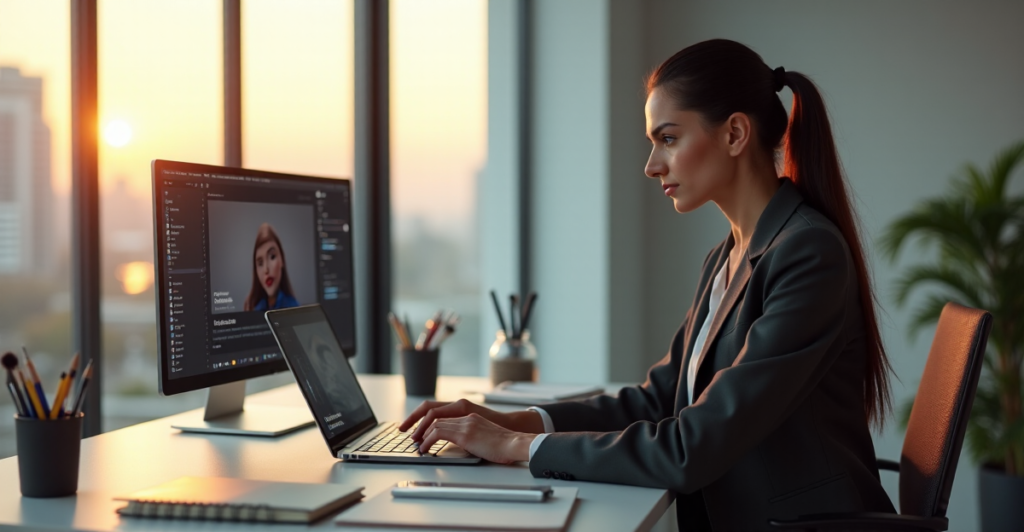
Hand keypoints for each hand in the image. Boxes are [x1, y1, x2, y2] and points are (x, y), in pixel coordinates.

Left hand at [417, 413, 534, 464]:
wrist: (515, 444)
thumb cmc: (503, 445)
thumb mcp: (484, 436)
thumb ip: (470, 435)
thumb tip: (459, 444)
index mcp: (470, 415)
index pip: (442, 412)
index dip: (428, 419)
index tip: (419, 428)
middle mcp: (466, 415)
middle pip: (434, 413)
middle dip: (419, 423)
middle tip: (410, 434)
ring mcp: (465, 423)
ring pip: (434, 422)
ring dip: (422, 433)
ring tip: (416, 444)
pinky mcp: (465, 434)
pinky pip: (439, 433)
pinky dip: (428, 440)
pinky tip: (424, 448)